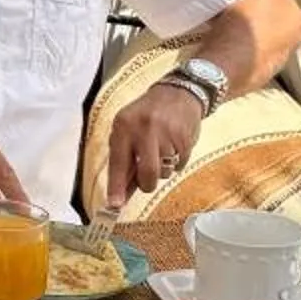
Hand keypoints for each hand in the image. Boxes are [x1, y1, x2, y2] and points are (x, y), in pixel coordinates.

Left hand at [102, 84, 206, 205]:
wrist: (178, 93)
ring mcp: (167, 134)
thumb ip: (123, 159)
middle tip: (146, 181)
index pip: (118, 163)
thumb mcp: (127, 129)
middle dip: (147, 184)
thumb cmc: (146, 116)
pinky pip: (179, 166)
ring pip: (164, 172)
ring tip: (161, 150)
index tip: (114, 206)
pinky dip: (175, 162)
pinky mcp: (185, 139)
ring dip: (162, 170)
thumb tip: (119, 194)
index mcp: (124, 126)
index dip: (116, 187)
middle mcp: (144, 129)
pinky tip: (173, 145)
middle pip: (147, 174)